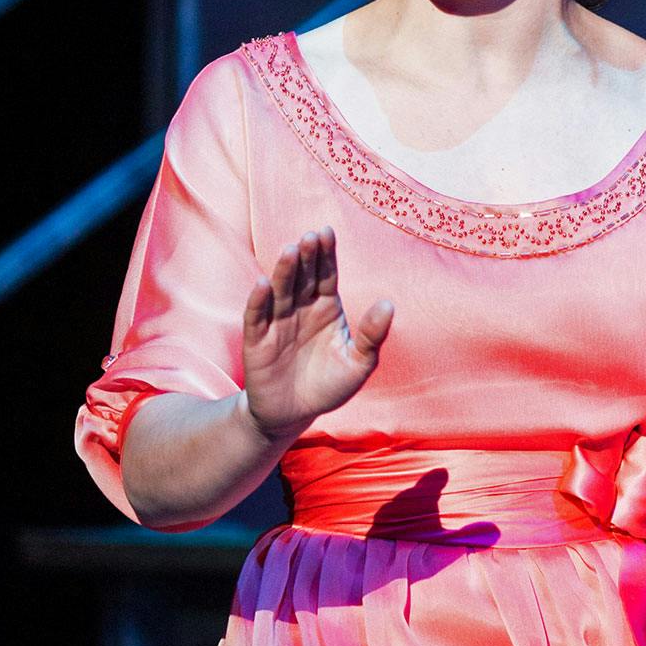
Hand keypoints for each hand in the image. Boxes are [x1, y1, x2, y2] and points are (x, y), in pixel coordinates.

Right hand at [239, 225, 393, 439]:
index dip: (326, 254)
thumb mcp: (359, 364)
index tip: (327, 232)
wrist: (294, 414)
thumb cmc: (330, 385)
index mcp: (326, 307)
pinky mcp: (257, 341)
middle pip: (303, 276)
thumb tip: (389, 304)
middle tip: (311, 236)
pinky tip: (263, 284)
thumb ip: (372, 336)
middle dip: (306, 256)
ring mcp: (277, 322)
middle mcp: (301, 308)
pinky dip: (259, 301)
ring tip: (290, 250)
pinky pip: (257, 317)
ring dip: (283, 270)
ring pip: (280, 290)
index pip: (326, 274)